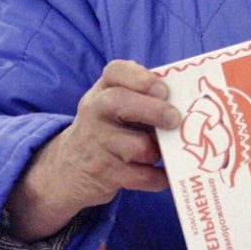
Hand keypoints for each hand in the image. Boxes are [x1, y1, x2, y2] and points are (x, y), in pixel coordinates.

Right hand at [4, 59, 180, 241]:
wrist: (69, 167)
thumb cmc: (106, 128)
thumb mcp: (112, 104)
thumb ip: (139, 95)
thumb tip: (181, 99)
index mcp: (101, 90)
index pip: (115, 71)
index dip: (141, 78)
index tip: (163, 89)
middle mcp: (94, 112)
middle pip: (120, 102)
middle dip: (154, 110)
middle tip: (175, 119)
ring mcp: (97, 144)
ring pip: (136, 146)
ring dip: (156, 150)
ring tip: (161, 150)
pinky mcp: (105, 174)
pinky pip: (141, 177)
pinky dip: (158, 178)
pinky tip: (164, 174)